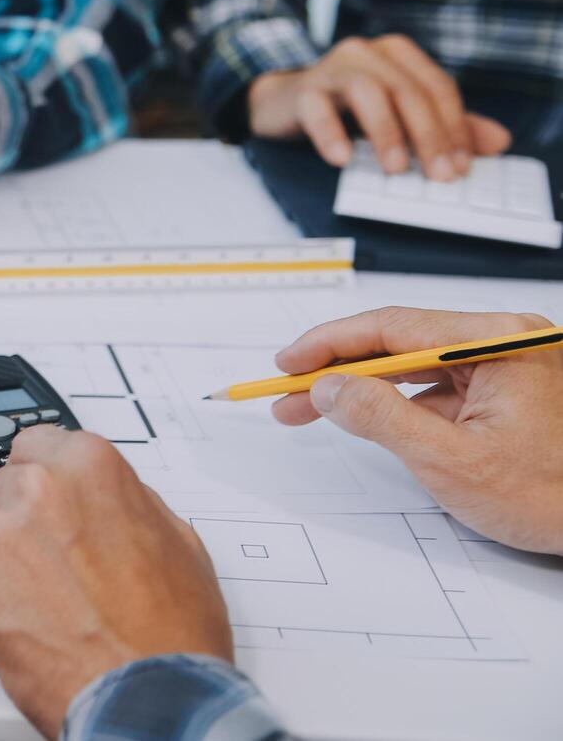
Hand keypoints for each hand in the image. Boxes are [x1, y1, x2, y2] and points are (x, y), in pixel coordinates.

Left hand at [0, 430, 231, 738]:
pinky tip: (31, 633)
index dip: (46, 479)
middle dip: (22, 521)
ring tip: (51, 610)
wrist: (151, 702)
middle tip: (55, 567)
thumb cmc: (172, 635)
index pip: (37, 444)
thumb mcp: (177, 541)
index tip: (50, 502)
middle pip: (3, 488)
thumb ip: (128, 502)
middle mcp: (36, 491)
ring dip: (5, 567)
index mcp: (88, 467)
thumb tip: (105, 497)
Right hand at [248, 35, 511, 179]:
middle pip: (409, 91)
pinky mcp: (302, 89)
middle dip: (429, 136)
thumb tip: (499, 142)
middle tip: (439, 176)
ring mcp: (334, 67)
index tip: (460, 167)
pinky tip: (341, 159)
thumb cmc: (345, 110)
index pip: (437, 88)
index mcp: (399, 55)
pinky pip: (318, 109)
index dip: (454, 128)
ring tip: (396, 169)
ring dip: (387, 133)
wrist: (282, 102)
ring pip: (370, 92)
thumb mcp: (398, 116)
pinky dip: (332, 134)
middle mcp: (370, 53)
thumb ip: (445, 127)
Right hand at [272, 308, 562, 552]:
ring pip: (414, 365)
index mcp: (497, 342)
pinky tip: (370, 420)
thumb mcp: (452, 461)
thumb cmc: (554, 496)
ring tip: (312, 410)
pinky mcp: (507, 389)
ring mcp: (508, 364)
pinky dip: (398, 402)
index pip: (391, 327)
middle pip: (398, 343)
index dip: (329, 345)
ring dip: (363, 387)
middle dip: (337, 370)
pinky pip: (438, 385)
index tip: (288, 364)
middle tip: (287, 393)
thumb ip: (381, 417)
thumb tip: (329, 388)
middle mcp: (505, 340)